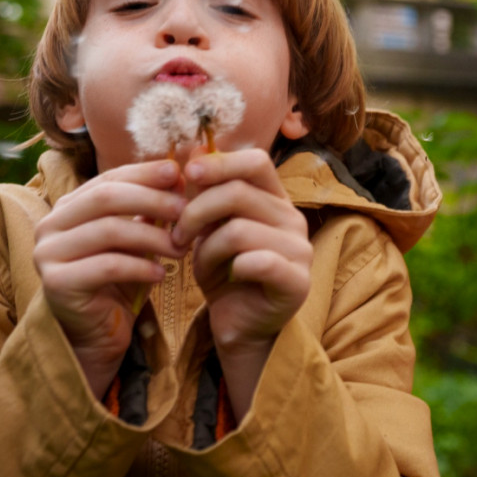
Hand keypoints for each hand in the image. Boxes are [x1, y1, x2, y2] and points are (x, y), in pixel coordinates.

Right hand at [32, 159, 187, 398]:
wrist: (95, 334)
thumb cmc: (118, 281)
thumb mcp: (135, 239)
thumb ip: (149, 209)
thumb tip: (178, 173)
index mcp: (67, 207)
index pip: (108, 179)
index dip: (144, 173)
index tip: (178, 172)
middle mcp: (50, 225)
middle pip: (106, 198)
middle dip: (151, 200)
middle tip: (185, 210)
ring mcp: (48, 254)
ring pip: (109, 230)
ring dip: (153, 237)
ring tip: (181, 248)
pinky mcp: (57, 283)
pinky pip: (107, 266)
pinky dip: (141, 267)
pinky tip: (162, 275)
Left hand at [172, 148, 312, 418]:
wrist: (239, 326)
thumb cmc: (224, 274)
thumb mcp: (208, 229)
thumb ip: (205, 194)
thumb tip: (190, 149)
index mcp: (275, 199)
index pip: (256, 161)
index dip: (218, 162)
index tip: (185, 176)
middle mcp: (293, 219)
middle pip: (238, 192)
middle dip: (195, 211)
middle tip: (176, 235)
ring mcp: (300, 250)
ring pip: (239, 229)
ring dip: (206, 248)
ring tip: (197, 264)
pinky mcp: (298, 281)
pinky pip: (258, 262)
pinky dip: (231, 268)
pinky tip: (227, 278)